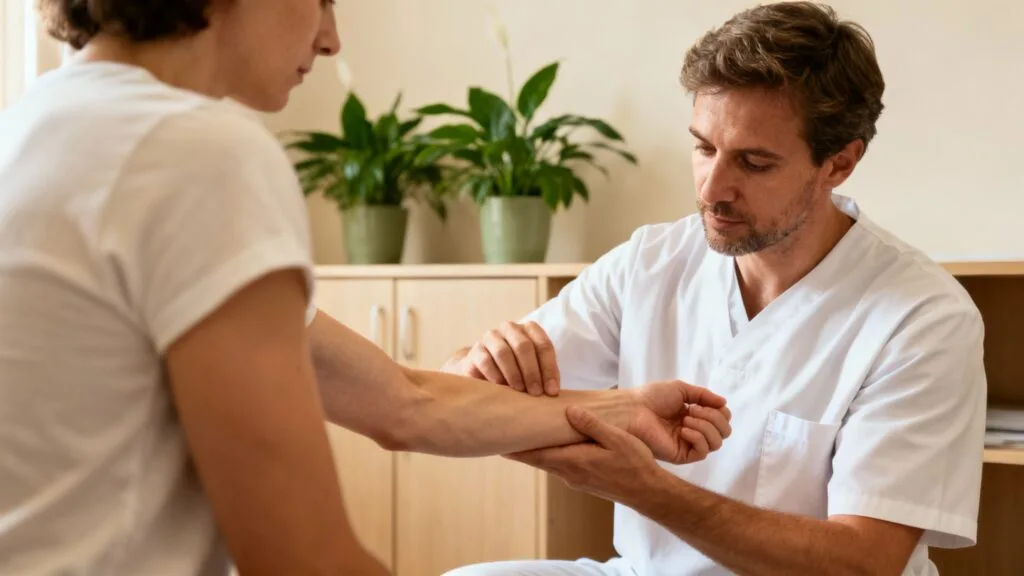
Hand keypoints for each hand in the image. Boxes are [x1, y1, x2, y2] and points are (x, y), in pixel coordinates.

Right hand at [442, 320, 559, 395]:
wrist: (483, 373)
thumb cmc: (516, 372)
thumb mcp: (533, 371)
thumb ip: (544, 376)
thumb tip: (553, 392)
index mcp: (529, 330)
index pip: (543, 345)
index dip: (549, 369)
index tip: (552, 391)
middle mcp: (510, 329)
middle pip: (524, 346)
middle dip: (532, 371)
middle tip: (536, 393)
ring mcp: (491, 338)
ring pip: (503, 352)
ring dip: (514, 373)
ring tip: (519, 390)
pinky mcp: (475, 350)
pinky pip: (485, 360)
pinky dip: (495, 375)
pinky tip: (501, 387)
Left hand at [508, 405, 665, 505]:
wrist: (648, 492)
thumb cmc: (635, 464)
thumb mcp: (617, 439)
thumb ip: (592, 425)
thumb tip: (569, 411)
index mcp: (573, 461)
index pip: (535, 454)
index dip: (514, 447)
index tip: (495, 438)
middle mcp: (568, 473)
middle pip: (536, 458)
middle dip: (518, 446)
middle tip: (500, 431)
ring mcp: (574, 478)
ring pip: (546, 461)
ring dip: (533, 449)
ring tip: (520, 433)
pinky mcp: (582, 479)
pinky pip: (558, 464)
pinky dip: (548, 453)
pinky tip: (549, 443)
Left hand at [628, 380, 731, 464]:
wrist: (634, 410)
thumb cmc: (652, 397)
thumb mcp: (681, 389)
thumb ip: (704, 395)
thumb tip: (724, 403)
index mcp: (694, 416)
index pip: (722, 419)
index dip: (719, 411)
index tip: (702, 403)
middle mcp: (694, 431)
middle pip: (724, 431)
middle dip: (714, 418)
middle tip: (692, 410)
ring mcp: (688, 444)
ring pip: (717, 442)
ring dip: (706, 426)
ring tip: (686, 418)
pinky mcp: (682, 456)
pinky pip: (703, 452)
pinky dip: (698, 437)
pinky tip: (684, 430)